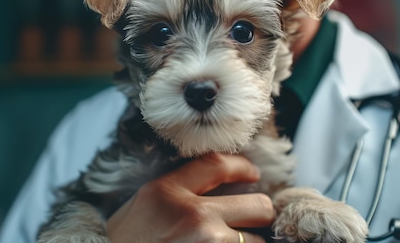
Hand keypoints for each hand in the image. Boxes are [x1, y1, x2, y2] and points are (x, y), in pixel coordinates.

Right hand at [106, 153, 274, 242]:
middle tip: (251, 223)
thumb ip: (175, 193)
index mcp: (167, 191)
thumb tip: (214, 188)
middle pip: (257, 205)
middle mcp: (192, 215)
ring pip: (257, 241)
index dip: (242, 167)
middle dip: (258, 215)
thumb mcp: (142, 207)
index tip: (252, 174)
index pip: (218, 165)